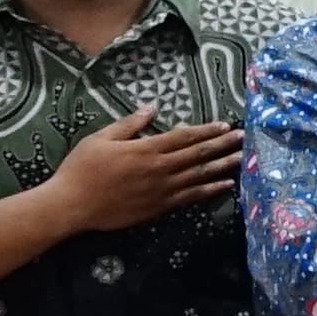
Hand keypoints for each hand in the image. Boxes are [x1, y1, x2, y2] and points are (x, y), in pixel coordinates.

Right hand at [45, 106, 246, 231]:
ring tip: (243, 159)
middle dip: (223, 145)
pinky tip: (225, 185)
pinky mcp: (159, 207)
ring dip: (223, 166)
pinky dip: (210, 190)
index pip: (184, 137)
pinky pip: (191, 197)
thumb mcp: (100, 138)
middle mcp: (160, 169)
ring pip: (200, 176)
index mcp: (146, 150)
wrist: (71, 205)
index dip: (206, 131)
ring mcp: (162, 191)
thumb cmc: (81, 168)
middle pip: (198, 155)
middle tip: (245, 138)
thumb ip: (129, 124)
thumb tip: (151, 108)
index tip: (225, 125)